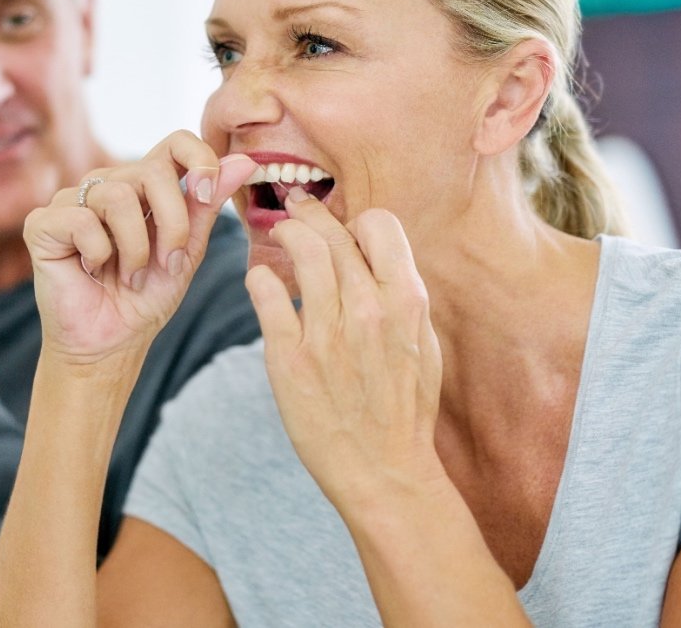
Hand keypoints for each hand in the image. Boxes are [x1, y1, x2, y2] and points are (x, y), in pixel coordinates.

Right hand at [22, 130, 256, 368]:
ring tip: (131, 277)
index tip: (205, 196)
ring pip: (116, 196)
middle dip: (172, 223)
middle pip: (151, 171)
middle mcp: (107, 185)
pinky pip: (81, 220)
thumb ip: (208, 205)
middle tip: (169, 264)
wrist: (109, 344)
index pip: (176, 142)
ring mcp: (72, 201)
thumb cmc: (145, 298)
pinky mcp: (43, 223)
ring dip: (136, 249)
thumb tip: (244, 161)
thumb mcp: (188, 250)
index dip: (198, 159)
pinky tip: (92, 271)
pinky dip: (98, 254)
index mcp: (145, 186)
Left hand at [246, 188, 444, 511]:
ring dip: (286, 233)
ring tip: (279, 235)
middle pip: (334, 234)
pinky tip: (260, 278)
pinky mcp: (290, 359)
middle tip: (297, 209)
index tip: (343, 227)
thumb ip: (400, 296)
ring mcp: (328, 335)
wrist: (385, 471)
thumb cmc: (403, 407)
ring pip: (301, 251)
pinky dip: (260, 276)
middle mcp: (369, 311)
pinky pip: (266, 294)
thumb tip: (374, 253)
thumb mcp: (421, 344)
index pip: (380, 224)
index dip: (358, 221)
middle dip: (311, 213)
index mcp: (407, 303)